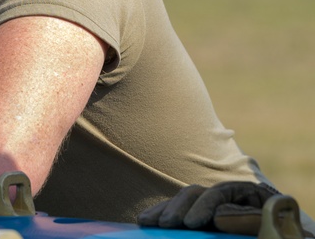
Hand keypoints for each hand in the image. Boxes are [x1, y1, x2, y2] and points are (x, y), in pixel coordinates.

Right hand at [137, 181, 280, 234]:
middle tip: (164, 225)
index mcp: (252, 196)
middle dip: (178, 208)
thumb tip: (217, 215)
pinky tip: (148, 222)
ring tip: (146, 222)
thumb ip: (251, 221)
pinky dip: (164, 217)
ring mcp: (215, 211)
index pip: (222, 192)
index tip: (191, 223)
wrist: (280, 236)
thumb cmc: (282, 235)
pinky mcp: (203, 223)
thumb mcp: (275, 232)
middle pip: (197, 194)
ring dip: (164, 211)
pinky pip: (181, 216)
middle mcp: (231, 199)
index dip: (204, 206)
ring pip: (184, 203)